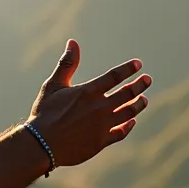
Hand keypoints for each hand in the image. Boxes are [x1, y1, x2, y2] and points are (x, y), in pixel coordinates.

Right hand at [27, 40, 151, 167]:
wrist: (41, 145)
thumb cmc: (44, 113)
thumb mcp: (54, 85)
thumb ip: (67, 64)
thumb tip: (73, 42)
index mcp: (89, 92)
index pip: (115, 76)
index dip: (128, 69)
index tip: (138, 65)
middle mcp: (99, 107)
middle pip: (127, 94)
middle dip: (140, 85)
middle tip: (147, 80)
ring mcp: (102, 126)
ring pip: (129, 113)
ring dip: (138, 105)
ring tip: (144, 100)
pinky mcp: (101, 142)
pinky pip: (121, 133)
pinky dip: (129, 126)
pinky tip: (132, 122)